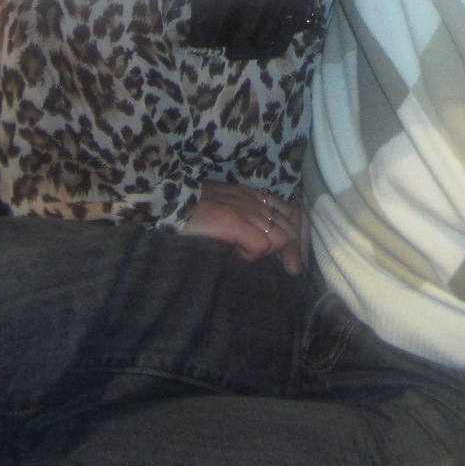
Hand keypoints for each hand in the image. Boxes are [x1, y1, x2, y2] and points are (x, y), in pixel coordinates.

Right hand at [180, 182, 308, 275]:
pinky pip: (262, 244)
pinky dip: (254, 254)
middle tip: (289, 270)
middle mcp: (254, 199)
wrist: (166, 203)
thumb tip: (266, 248)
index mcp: (254, 196)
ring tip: (253, 256)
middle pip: (293, 226)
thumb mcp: (227, 213)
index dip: (298, 238)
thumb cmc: (193, 214)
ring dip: (272, 252)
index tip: (295, 260)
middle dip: (293, 250)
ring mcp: (245, 209)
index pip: (293, 213)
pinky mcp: (233, 220)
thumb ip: (248, 224)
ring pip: (282, 236)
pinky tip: (238, 253)